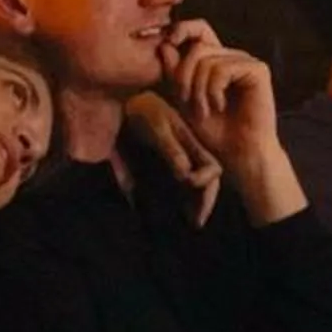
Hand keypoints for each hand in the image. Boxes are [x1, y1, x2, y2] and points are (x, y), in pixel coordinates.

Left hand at [127, 91, 224, 225]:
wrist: (119, 107)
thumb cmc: (141, 112)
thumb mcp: (158, 126)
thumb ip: (171, 150)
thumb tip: (185, 176)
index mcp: (191, 146)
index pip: (212, 170)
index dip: (205, 180)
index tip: (189, 182)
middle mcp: (186, 160)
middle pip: (205, 186)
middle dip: (203, 204)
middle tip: (195, 223)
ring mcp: (172, 168)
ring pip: (190, 193)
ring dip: (191, 208)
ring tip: (187, 224)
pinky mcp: (156, 175)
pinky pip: (172, 194)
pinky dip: (174, 207)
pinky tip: (171, 217)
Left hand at [159, 20, 278, 177]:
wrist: (239, 154)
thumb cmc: (213, 132)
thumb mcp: (184, 101)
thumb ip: (175, 74)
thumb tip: (164, 45)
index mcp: (216, 60)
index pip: (199, 30)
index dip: (182, 29)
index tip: (167, 41)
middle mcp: (232, 57)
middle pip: (197, 47)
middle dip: (184, 75)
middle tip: (185, 102)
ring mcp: (246, 62)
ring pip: (207, 59)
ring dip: (198, 89)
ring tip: (204, 110)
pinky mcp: (257, 71)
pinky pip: (223, 69)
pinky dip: (213, 90)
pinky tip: (219, 106)